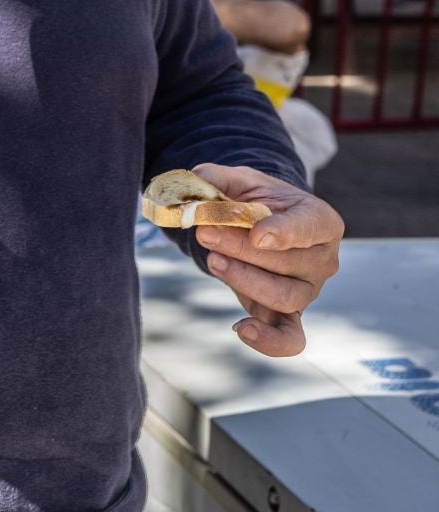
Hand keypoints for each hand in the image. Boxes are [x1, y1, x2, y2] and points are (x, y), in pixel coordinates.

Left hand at [190, 163, 343, 356]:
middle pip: (289, 262)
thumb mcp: (239, 181)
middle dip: (242, 248)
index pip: (311, 227)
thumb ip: (219, 179)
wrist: (257, 225)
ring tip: (212, 260)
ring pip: (285, 296)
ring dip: (244, 279)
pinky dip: (270, 341)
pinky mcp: (289, 314)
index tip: (257, 234)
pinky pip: (290, 337)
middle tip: (205, 232)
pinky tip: (241, 329)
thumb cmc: (254, 201)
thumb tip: (196, 181)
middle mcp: (322, 259)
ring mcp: (307, 290)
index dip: (285, 232)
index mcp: (321, 221)